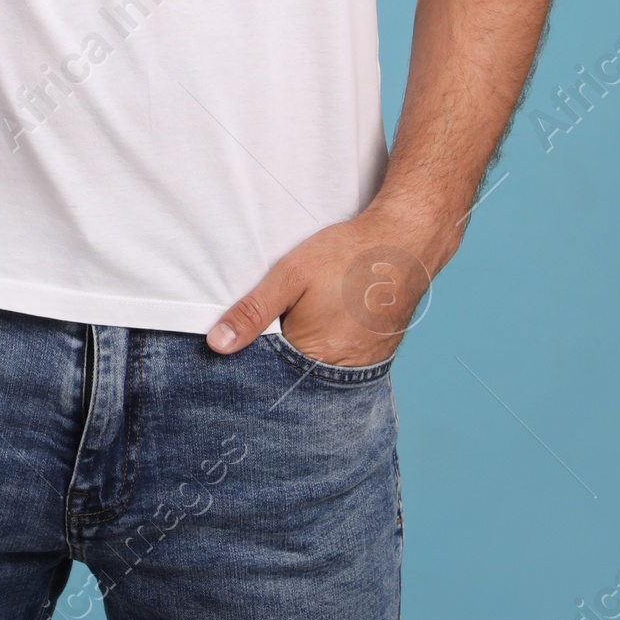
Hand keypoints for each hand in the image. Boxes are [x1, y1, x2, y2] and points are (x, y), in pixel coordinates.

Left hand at [206, 210, 445, 368]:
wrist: (403, 242)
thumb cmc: (345, 256)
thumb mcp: (290, 275)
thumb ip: (253, 312)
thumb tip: (217, 346)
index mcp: (314, 358)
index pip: (271, 376)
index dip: (255, 358)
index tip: (245, 342)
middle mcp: (341, 373)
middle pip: (296, 376)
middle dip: (280, 358)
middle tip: (281, 320)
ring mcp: (364, 367)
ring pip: (319, 369)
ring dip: (306, 352)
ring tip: (306, 319)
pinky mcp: (377, 356)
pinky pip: (344, 363)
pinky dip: (330, 348)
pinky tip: (327, 322)